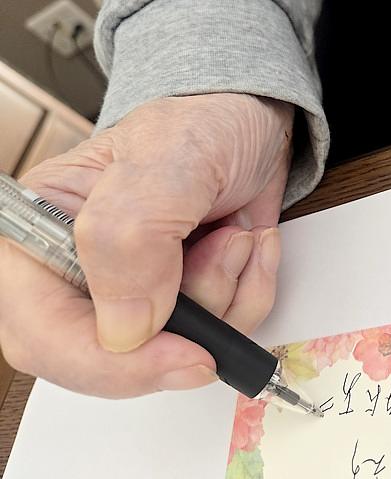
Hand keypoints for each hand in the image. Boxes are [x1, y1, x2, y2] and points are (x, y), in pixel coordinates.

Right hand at [0, 93, 292, 397]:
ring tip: (233, 232)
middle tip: (224, 258)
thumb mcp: (167, 158)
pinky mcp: (186, 300)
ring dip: (227, 295)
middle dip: (184, 325)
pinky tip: (247, 244)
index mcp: (42, 232)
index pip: (43, 333)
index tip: (185, 354)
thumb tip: (124, 329)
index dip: (112, 362)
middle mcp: (81, 272)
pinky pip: (221, 333)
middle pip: (110, 360)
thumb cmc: (202, 121)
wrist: (250, 120)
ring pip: (177, 351)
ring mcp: (137, 292)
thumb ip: (131, 237)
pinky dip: (250, 293)